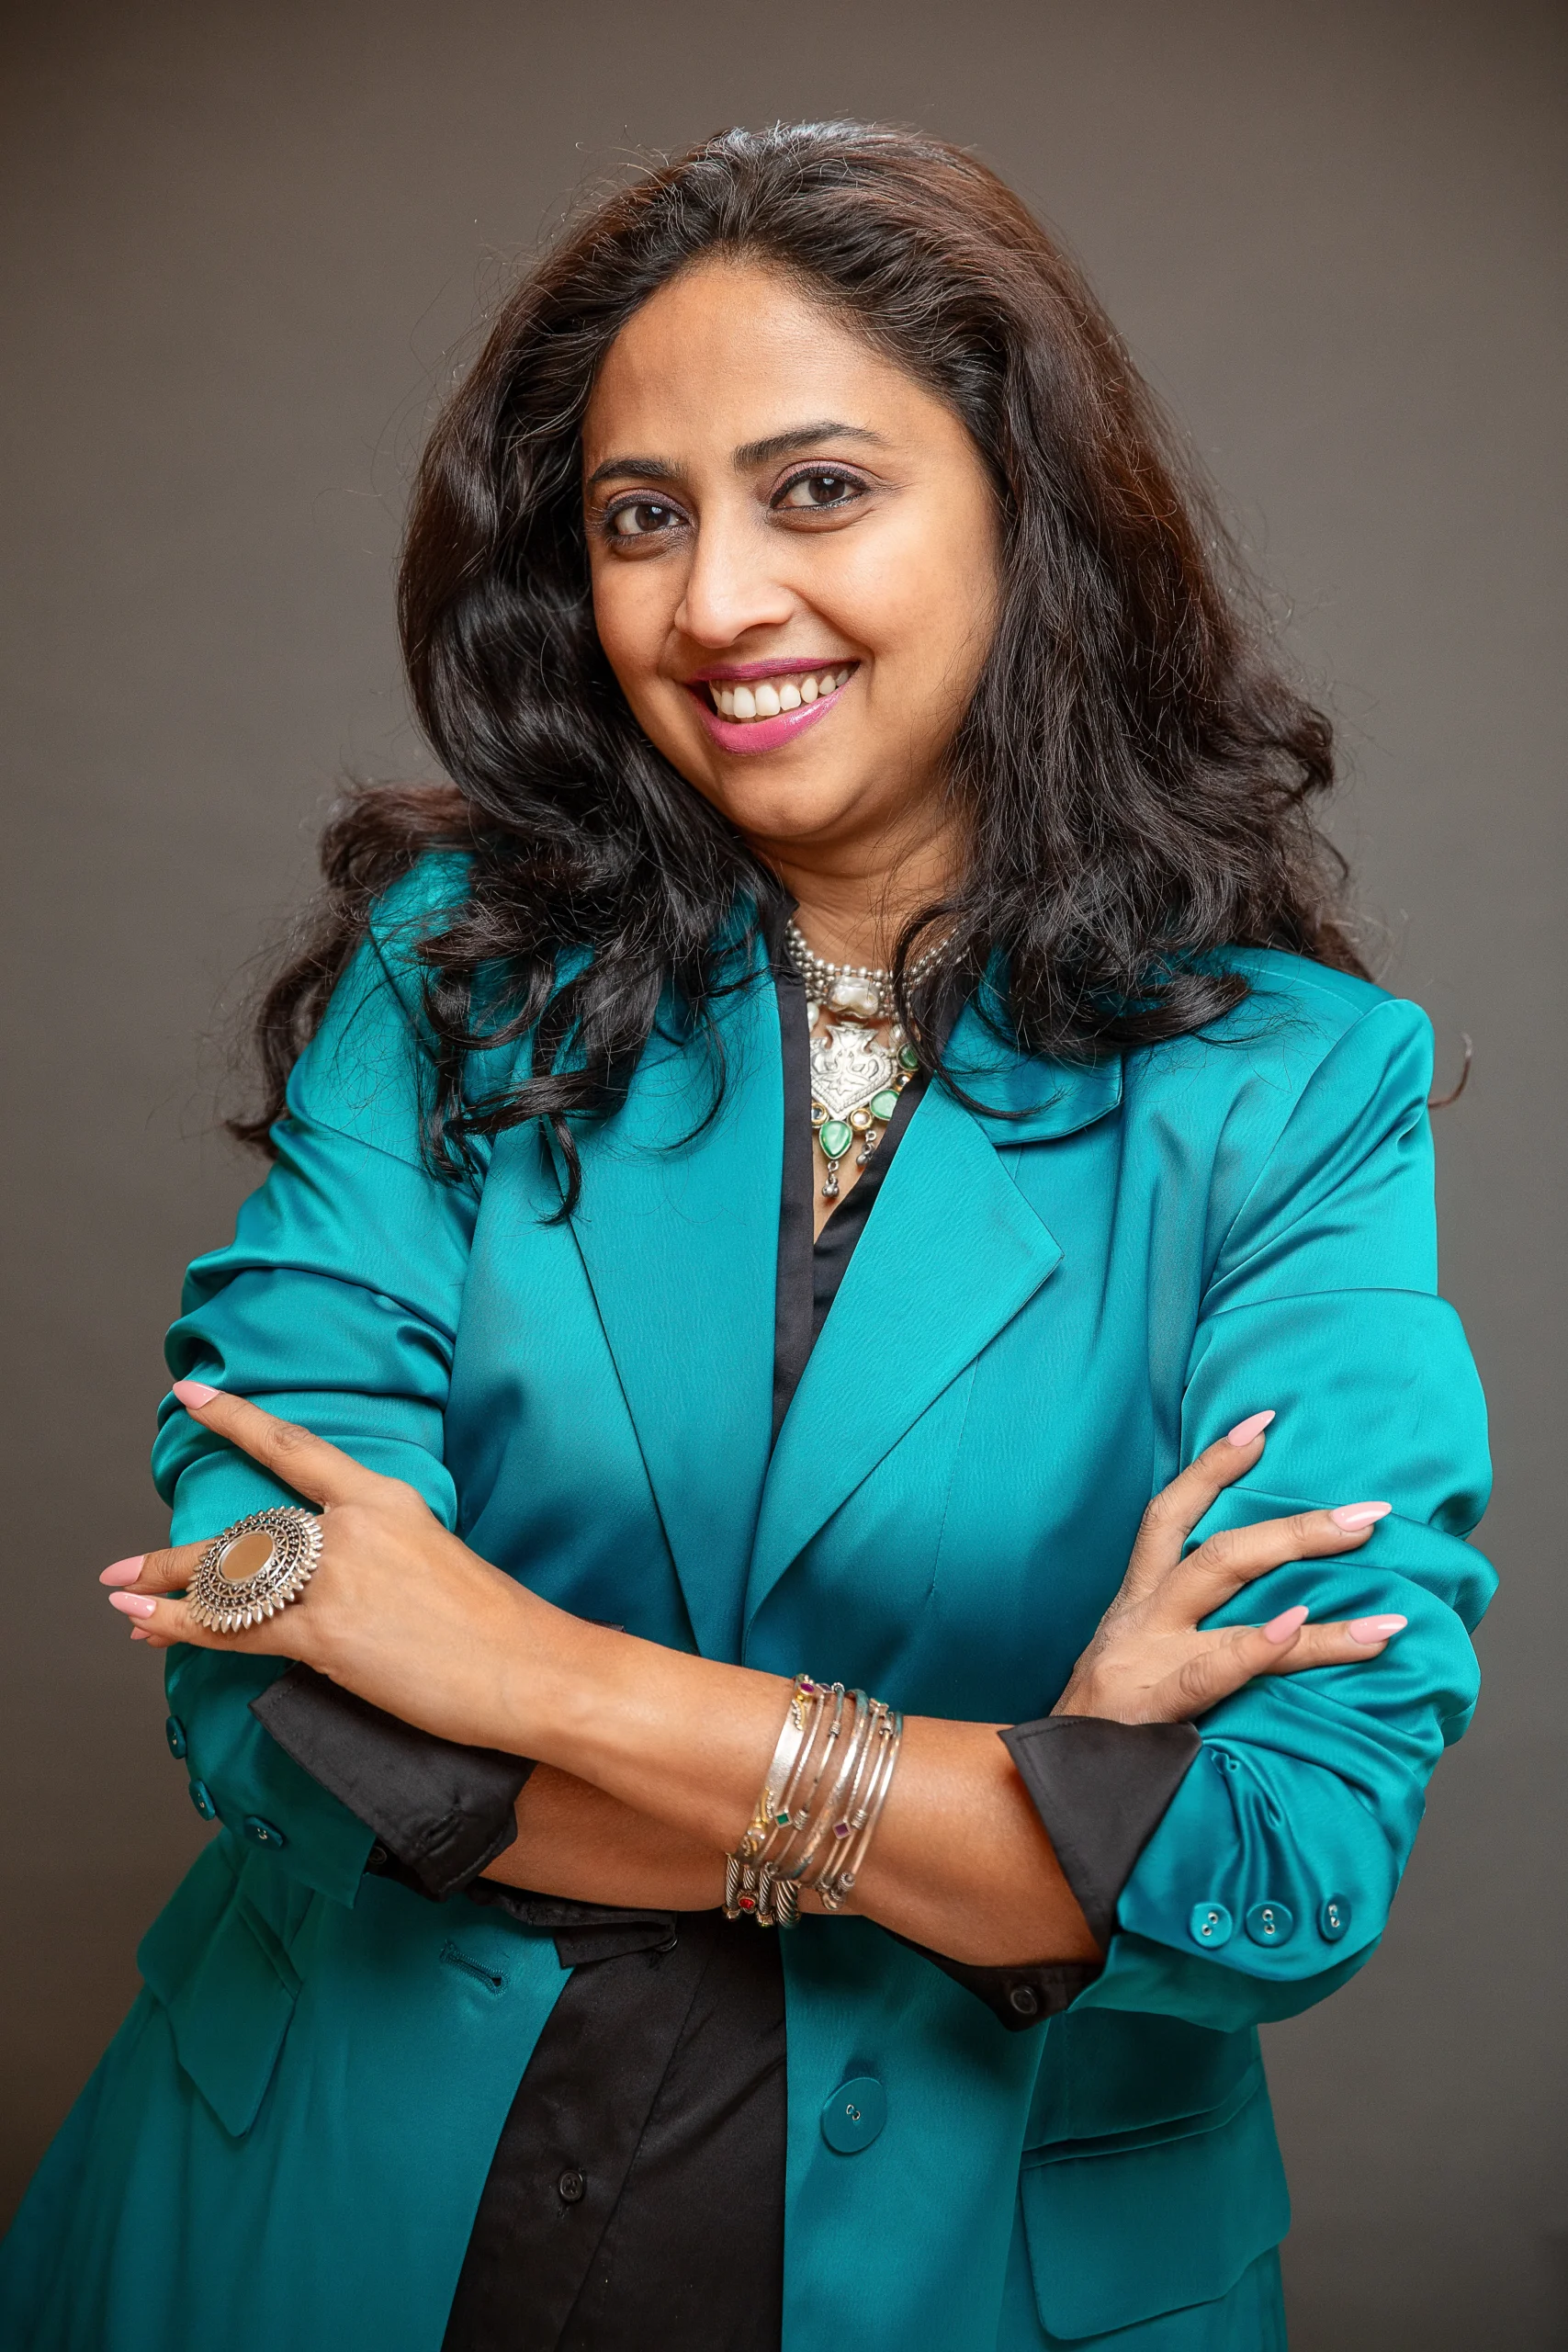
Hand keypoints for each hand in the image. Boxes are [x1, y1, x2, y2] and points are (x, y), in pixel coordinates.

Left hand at [101, 1382, 553, 1752]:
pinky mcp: (326, 1633)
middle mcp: (351, 1529)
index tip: (193, 1395)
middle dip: (174, 1553)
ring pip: (228, 1580)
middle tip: (123, 1561)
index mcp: (384, 1499)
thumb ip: (379, 1555)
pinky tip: (146, 1624)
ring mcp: (336, 1579)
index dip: (236, 1419)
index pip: (295, 1449)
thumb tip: (335, 1580)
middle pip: (243, 1532)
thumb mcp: (437, 1558)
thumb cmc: (497, 1627)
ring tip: (121, 1593)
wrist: (531, 1668)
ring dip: (165, 1590)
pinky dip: (181, 1628)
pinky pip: (234, 1629)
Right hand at [1053, 1411, 1406, 1724]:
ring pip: (1222, 1582)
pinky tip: (1302, 1628)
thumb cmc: (1105, 1733)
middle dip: (1298, 1527)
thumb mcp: (1135, 1668)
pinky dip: (1261, 1643)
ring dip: (1302, 1579)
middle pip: (1219, 1547)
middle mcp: (1141, 1616)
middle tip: (1372, 1515)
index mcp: (1136, 1604)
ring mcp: (1146, 1654)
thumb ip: (1186, 1641)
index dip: (1213, 1465)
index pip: (1170, 1514)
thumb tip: (1270, 1623)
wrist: (1040, 1791)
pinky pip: (1214, 1665)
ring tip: (1387, 1607)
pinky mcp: (1153, 1700)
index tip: (1263, 1424)